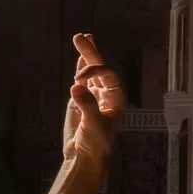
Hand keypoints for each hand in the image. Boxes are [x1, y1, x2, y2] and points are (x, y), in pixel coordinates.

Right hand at [62, 33, 125, 168]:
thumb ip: (87, 106)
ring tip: (81, 38)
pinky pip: (82, 80)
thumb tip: (75, 88)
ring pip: (91, 72)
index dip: (95, 71)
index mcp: (117, 99)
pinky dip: (80, 68)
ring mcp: (94, 96)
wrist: (84, 156)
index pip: (109, 76)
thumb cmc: (95, 144)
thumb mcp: (92, 125)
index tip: (78, 79)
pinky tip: (79, 57)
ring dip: (86, 56)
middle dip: (91, 53)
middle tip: (80, 37)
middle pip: (101, 69)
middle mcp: (107, 95)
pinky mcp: (80, 100)